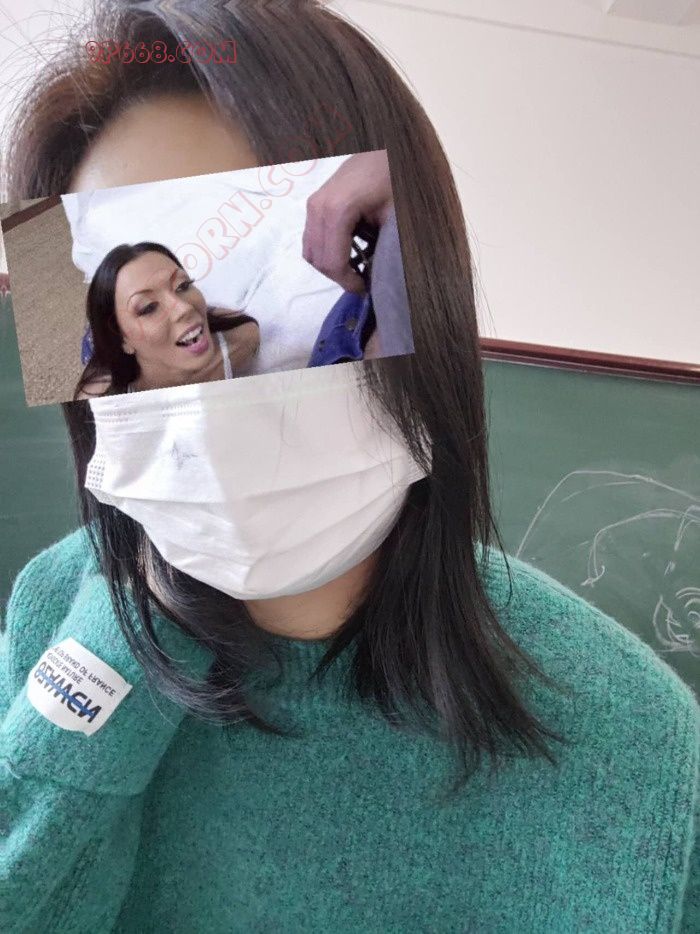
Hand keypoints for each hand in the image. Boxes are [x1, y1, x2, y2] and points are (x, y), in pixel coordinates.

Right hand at [302, 150, 392, 293]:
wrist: (385, 146)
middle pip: (318, 260)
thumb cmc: (393, 178)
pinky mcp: (314, 204)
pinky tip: (349, 250)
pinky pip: (312, 238)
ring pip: (311, 252)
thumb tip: (380, 279)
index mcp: (336, 211)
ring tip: (356, 267)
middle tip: (362, 280)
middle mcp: (317, 208)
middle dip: (339, 276)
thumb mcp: (395, 215)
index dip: (348, 282)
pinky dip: (327, 251)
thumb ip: (383, 248)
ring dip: (331, 266)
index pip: (332, 262)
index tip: (366, 289)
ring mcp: (313, 204)